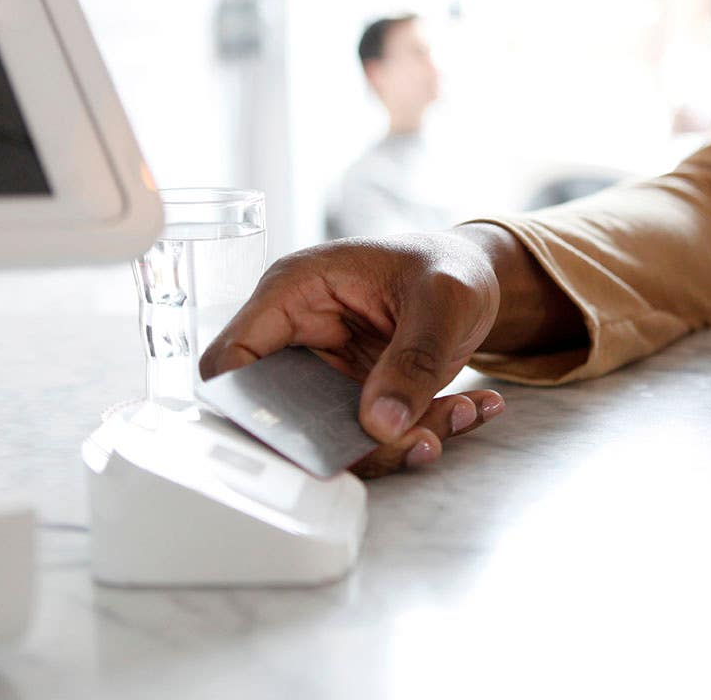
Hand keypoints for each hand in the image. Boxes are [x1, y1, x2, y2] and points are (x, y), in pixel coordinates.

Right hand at [200, 231, 504, 476]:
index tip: (295, 442)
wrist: (476, 278)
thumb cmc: (447, 266)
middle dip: (350, 442)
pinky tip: (470, 409)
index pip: (234, 357)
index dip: (245, 405)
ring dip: (399, 442)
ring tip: (461, 413)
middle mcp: (301, 339)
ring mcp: (327, 376)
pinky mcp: (357, 402)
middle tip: (415, 439)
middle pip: (284, 415)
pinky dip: (424, 434)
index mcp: (295, 293)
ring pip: (335, 438)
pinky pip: (375, 439)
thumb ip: (414, 360)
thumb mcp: (442, 299)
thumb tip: (381, 424)